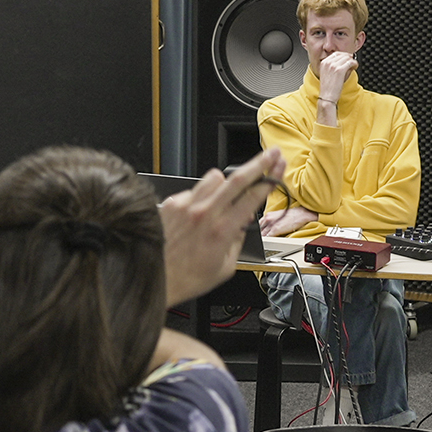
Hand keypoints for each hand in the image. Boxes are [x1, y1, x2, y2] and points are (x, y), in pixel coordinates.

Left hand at [161, 147, 282, 305]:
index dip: (270, 180)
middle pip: (237, 178)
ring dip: (225, 181)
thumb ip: (237, 242)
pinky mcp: (172, 204)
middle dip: (259, 163)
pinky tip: (197, 213)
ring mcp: (186, 206)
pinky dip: (200, 197)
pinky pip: (193, 189)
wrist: (153, 277)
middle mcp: (204, 214)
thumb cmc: (186, 277)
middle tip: (271, 153)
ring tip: (224, 195)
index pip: (252, 197)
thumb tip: (243, 226)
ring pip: (214, 177)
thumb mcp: (225, 268)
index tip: (278, 170)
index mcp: (222, 231)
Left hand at [261, 205, 317, 237]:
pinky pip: (268, 237)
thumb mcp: (278, 216)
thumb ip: (270, 221)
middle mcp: (267, 219)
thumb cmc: (291, 215)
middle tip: (258, 240)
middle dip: (258, 235)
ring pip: (262, 234)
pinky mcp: (276, 230)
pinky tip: (267, 242)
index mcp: (267, 215)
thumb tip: (266, 228)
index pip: (258, 225)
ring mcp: (271, 224)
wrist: (300, 214)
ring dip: (262, 238)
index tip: (257, 235)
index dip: (257, 231)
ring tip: (261, 242)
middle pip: (258, 230)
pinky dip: (267, 240)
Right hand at [316, 48, 354, 102]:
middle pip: (342, 54)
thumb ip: (336, 65)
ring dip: (352, 61)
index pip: (336, 54)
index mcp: (324, 63)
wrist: (327, 97)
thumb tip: (347, 60)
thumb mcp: (330, 74)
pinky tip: (355, 66)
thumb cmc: (329, 88)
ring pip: (347, 57)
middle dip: (349, 58)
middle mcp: (328, 62)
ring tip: (354, 66)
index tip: (348, 59)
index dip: (344, 56)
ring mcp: (333, 65)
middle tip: (352, 62)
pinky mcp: (339, 70)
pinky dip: (355, 63)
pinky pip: (350, 62)